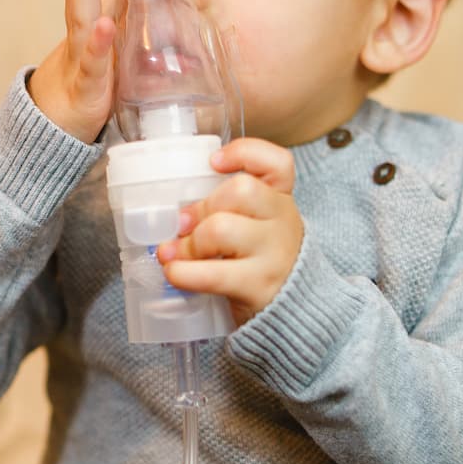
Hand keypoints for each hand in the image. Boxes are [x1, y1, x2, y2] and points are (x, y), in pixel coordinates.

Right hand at [28, 0, 140, 142]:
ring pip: (81, 18)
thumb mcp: (104, 58)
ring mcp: (79, 62)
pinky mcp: (85, 90)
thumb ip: (124, 33)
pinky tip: (106, 26)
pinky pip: (92, 65)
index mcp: (87, 31)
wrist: (47, 135)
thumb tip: (162, 13)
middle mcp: (81, 40)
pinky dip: (98, 45)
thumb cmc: (83, 92)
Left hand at [156, 138, 304, 325]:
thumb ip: (224, 207)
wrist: (291, 310)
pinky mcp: (259, 285)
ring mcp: (274, 253)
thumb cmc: (259, 258)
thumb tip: (171, 215)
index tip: (214, 161)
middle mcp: (282, 220)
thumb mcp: (255, 224)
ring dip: (188, 243)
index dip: (244, 153)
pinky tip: (175, 273)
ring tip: (175, 255)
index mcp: (279, 197)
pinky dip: (184, 273)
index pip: (277, 161)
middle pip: (240, 190)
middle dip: (200, 208)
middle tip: (181, 226)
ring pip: (221, 229)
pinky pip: (214, 273)